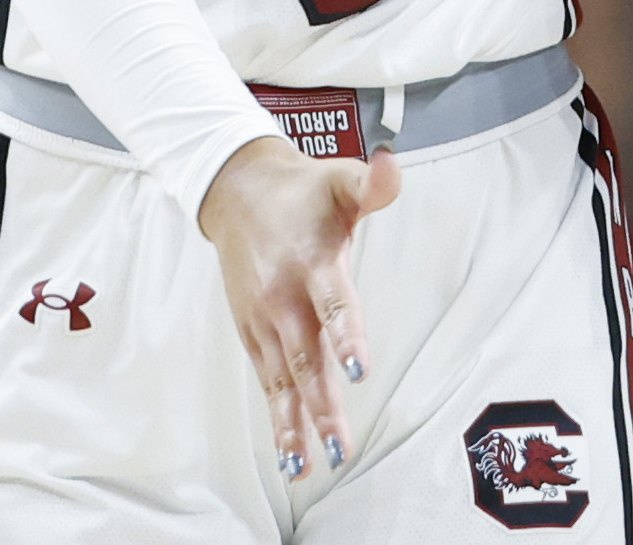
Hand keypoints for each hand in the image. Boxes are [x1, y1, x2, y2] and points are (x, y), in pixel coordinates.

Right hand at [198, 135, 401, 478]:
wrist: (237, 192)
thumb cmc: (301, 193)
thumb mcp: (339, 180)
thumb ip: (372, 183)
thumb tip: (395, 167)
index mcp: (312, 262)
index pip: (332, 302)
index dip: (345, 334)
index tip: (357, 367)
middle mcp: (285, 297)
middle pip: (307, 357)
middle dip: (322, 403)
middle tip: (339, 444)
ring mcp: (265, 319)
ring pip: (284, 380)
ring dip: (297, 424)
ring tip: (309, 465)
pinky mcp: (253, 333)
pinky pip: (269, 382)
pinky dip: (279, 419)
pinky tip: (292, 456)